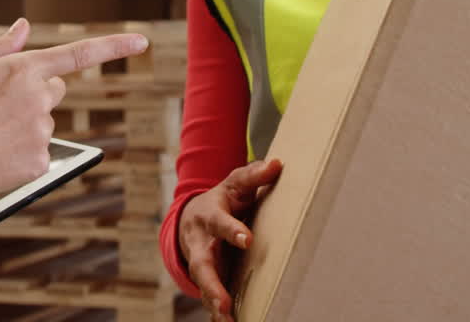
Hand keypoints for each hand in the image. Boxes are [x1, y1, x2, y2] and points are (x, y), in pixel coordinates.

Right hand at [0, 19, 148, 223]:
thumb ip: (2, 49)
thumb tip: (24, 26)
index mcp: (21, 70)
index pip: (78, 54)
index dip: (114, 47)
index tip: (142, 41)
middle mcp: (38, 99)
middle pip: (55, 89)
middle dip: (35, 93)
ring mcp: (42, 132)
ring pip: (45, 121)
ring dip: (24, 125)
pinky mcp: (40, 162)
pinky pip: (40, 152)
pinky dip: (22, 154)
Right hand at [179, 159, 283, 321]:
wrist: (192, 214)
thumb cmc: (223, 198)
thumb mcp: (236, 183)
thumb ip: (255, 176)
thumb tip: (278, 164)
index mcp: (210, 215)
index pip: (220, 223)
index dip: (233, 230)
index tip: (248, 240)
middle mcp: (201, 241)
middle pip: (202, 264)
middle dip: (212, 284)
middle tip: (224, 303)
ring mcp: (201, 261)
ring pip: (203, 284)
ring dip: (214, 303)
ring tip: (227, 320)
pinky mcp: (205, 275)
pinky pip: (209, 295)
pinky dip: (216, 311)